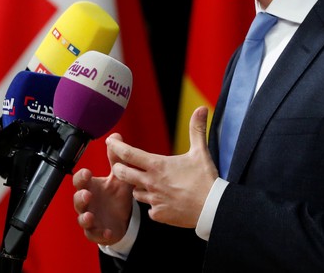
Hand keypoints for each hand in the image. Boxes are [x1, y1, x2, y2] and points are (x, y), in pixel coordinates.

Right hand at [72, 133, 134, 245]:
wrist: (123, 219)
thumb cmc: (116, 196)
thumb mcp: (119, 177)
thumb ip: (117, 159)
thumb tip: (115, 136)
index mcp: (91, 187)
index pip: (80, 180)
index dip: (81, 177)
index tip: (88, 172)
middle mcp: (88, 203)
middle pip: (77, 200)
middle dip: (80, 198)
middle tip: (88, 194)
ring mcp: (91, 218)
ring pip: (82, 219)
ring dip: (85, 217)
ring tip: (90, 216)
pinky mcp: (98, 232)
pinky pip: (95, 235)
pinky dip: (100, 234)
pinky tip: (108, 231)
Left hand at [108, 106, 216, 227]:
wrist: (213, 208)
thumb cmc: (206, 179)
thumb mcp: (200, 152)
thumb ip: (197, 129)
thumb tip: (201, 108)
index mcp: (157, 165)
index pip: (128, 154)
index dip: (115, 146)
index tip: (110, 141)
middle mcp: (151, 182)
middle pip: (122, 173)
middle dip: (118, 167)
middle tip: (120, 164)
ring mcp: (154, 199)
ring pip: (135, 193)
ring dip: (138, 187)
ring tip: (147, 183)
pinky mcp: (159, 214)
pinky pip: (149, 209)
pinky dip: (153, 204)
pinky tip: (162, 201)